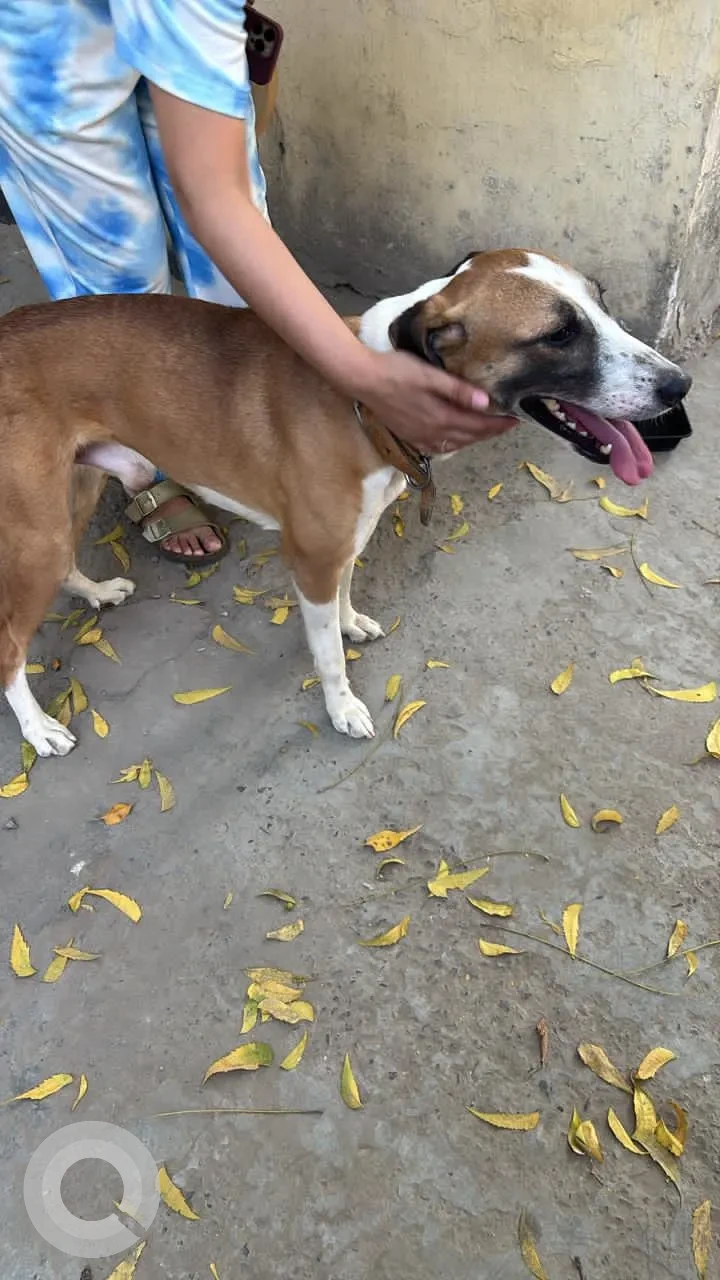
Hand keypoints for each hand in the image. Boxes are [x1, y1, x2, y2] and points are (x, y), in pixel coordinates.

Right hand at [349, 348, 517, 453]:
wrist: (363, 380)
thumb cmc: (397, 371)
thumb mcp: (430, 375)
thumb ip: (457, 390)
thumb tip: (486, 402)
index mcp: (442, 417)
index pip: (478, 425)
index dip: (499, 424)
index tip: (517, 420)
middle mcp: (433, 432)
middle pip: (470, 437)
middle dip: (490, 432)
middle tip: (507, 425)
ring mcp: (420, 437)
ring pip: (455, 444)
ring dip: (473, 439)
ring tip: (487, 431)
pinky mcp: (409, 436)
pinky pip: (438, 447)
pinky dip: (453, 445)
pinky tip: (455, 440)